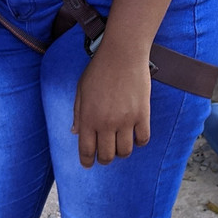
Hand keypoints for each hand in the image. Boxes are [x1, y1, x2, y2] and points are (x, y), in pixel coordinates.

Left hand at [72, 47, 150, 167]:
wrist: (122, 54)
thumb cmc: (99, 69)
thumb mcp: (81, 90)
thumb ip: (78, 113)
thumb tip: (75, 132)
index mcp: (88, 118)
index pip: (86, 150)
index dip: (87, 161)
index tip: (88, 164)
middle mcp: (106, 123)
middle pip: (107, 156)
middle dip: (104, 159)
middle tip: (105, 155)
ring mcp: (125, 120)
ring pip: (125, 152)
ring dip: (122, 152)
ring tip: (120, 145)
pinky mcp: (142, 115)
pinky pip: (143, 139)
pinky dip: (139, 142)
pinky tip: (136, 136)